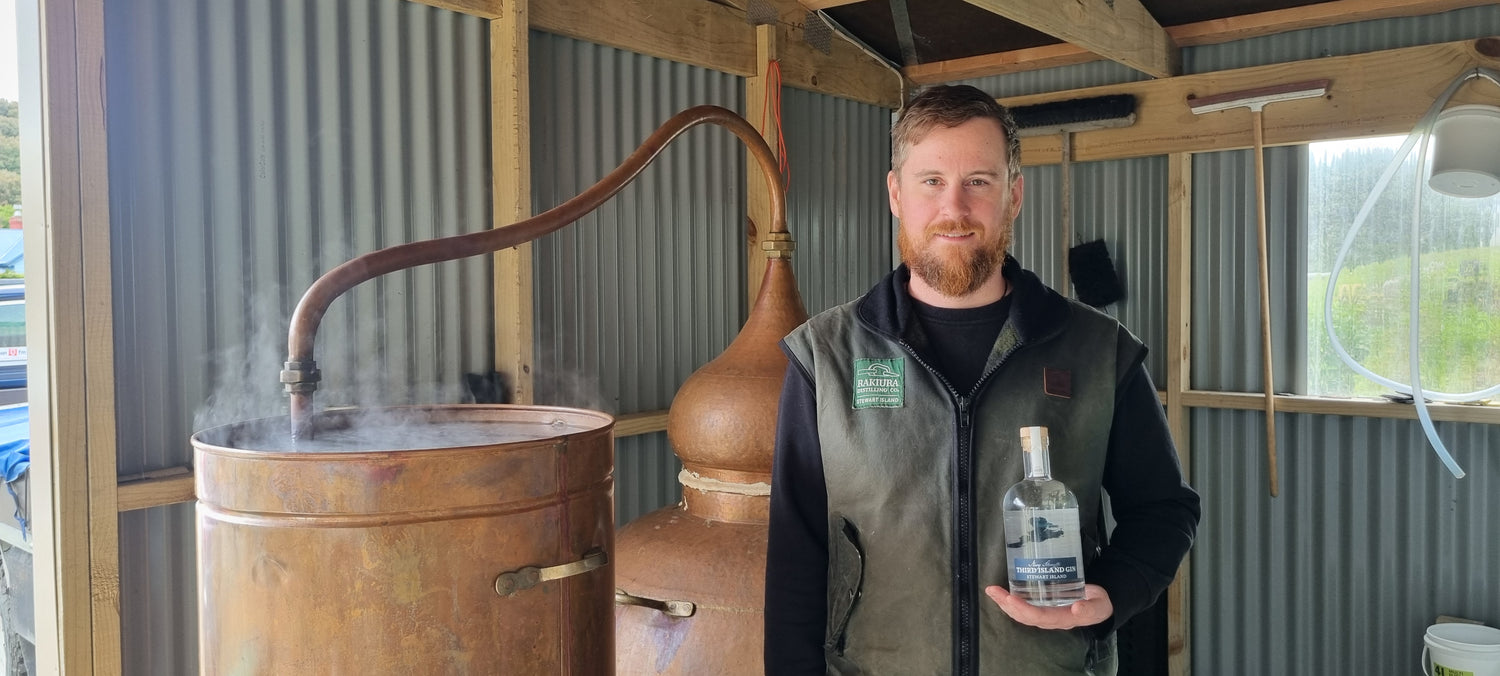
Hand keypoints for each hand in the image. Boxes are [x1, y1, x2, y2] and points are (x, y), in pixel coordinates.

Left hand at [984, 583, 1112, 629]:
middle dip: (1007, 604)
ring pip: (1020, 612)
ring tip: (992, 591)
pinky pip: (1023, 607)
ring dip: (1004, 603)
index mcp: (1062, 618)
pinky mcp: (1042, 606)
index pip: (1039, 616)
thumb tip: (1077, 608)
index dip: (1024, 609)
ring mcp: (1045, 614)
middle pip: (1024, 615)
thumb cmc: (1097, 603)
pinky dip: (1010, 601)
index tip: (1011, 598)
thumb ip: (1091, 608)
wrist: (1099, 604)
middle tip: (993, 591)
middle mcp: (1050, 618)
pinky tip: (1001, 593)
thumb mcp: (1099, 605)